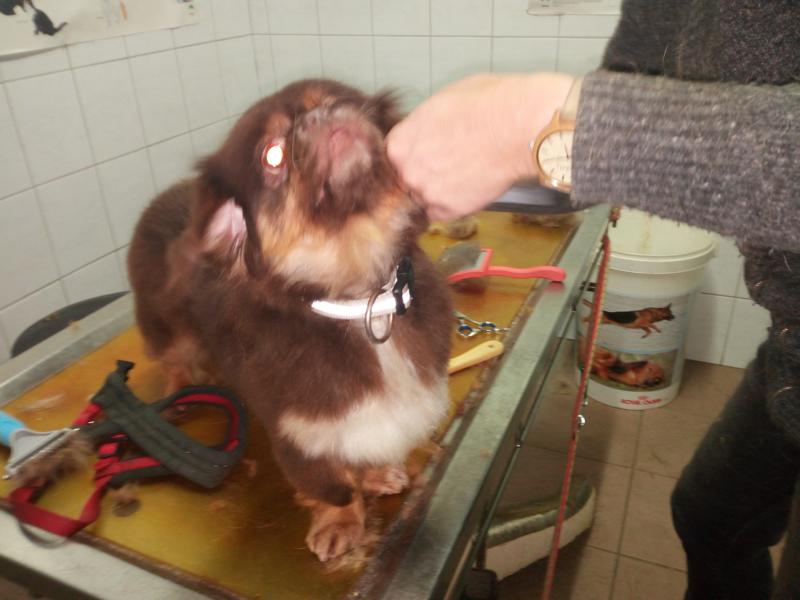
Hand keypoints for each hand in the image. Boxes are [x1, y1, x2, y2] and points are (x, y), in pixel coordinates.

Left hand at [387, 72, 573, 220]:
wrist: (519, 127)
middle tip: (447, 163)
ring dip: (436, 191)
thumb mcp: (442, 101)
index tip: (426, 152)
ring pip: (423, 199)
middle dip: (423, 173)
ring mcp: (428, 194)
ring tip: (461, 174)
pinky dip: (451, 206)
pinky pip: (441, 214)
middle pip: (406, 180)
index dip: (412, 154)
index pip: (394, 157)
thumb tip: (425, 131)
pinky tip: (467, 188)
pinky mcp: (450, 210)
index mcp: (400, 142)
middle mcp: (407, 171)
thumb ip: (424, 124)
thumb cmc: (488, 105)